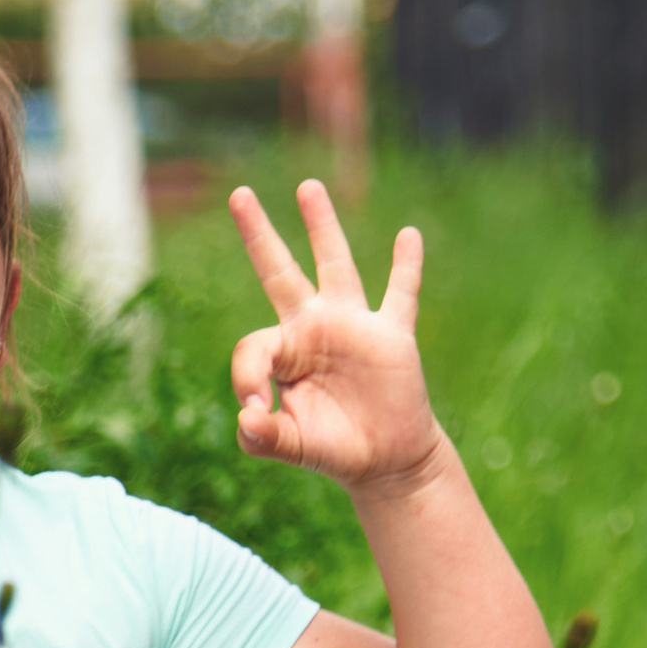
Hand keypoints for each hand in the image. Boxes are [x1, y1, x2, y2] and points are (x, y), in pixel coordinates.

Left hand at [227, 180, 443, 494]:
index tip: (257, 410)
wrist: (384, 459)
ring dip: (322, 226)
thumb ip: (263, 436)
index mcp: (283, 351)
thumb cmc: (332, 448)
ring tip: (306, 187)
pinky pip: (400, 295)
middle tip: (238, 194)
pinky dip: (406, 267)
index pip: (253, 346)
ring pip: (335, 265)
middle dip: (259, 234)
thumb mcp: (291, 445)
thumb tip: (247, 417)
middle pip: (279, 271)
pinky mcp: (392, 335)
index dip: (248, 377)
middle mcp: (313, 327)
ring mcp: (353, 326)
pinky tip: (408, 235)